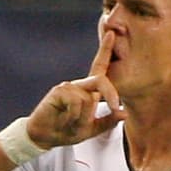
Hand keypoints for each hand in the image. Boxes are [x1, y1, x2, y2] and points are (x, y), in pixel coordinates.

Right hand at [25, 29, 124, 148]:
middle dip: (111, 94)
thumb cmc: (67, 131)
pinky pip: (76, 102)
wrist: (45, 136)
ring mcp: (68, 87)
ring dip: (83, 118)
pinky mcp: (58, 91)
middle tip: (114, 107)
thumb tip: (125, 113)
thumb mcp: (92, 129)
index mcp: (88, 92)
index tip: (112, 34)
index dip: (105, 51)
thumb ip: (108, 121)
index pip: (99, 68)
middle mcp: (79, 86)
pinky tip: (63, 119)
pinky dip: (73, 117)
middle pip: (101, 80)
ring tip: (71, 123)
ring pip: (88, 99)